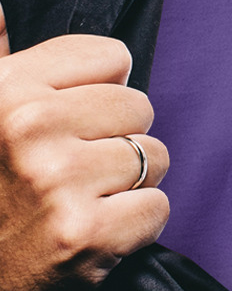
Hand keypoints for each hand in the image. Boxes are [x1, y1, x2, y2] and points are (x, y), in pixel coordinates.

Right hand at [0, 3, 168, 290]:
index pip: (112, 56)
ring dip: (132, 184)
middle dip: (120, 139)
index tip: (79, 120)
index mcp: (6, 89)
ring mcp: (59, 181)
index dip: (104, 91)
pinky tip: (99, 232)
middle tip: (80, 171)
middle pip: (140, 107)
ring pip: (154, 157)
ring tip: (87, 201)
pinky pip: (157, 208)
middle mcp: (29, 127)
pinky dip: (138, 225)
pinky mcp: (86, 234)